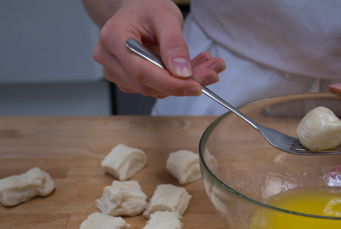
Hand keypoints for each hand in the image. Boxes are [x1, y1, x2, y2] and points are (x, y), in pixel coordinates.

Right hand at [91, 0, 225, 98]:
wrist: (137, 10)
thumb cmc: (146, 8)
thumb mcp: (165, 17)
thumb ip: (174, 44)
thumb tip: (183, 73)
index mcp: (113, 39)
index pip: (141, 72)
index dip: (170, 84)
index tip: (196, 86)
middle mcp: (110, 59)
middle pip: (149, 85)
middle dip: (183, 83)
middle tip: (213, 72)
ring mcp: (117, 73)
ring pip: (155, 90)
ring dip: (185, 82)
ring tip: (207, 65)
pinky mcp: (128, 81)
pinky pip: (157, 88)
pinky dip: (178, 82)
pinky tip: (193, 68)